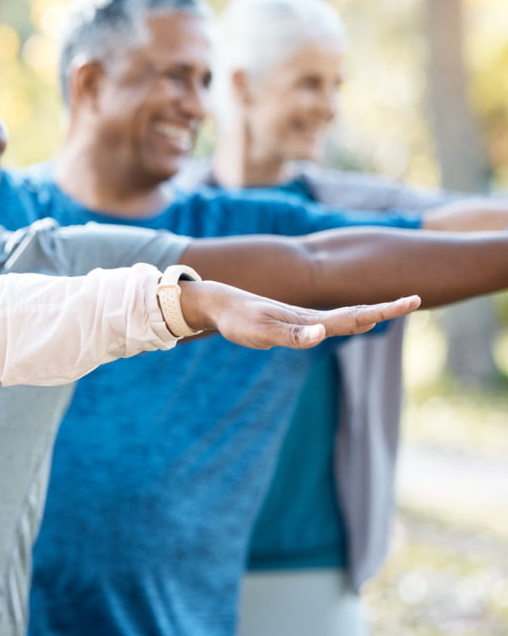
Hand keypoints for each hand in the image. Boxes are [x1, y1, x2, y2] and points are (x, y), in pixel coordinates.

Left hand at [178, 280, 420, 349]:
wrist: (219, 305)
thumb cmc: (239, 320)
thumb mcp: (263, 332)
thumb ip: (293, 335)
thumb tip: (322, 334)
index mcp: (309, 320)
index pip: (354, 316)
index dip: (383, 310)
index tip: (412, 300)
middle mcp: (311, 318)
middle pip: (355, 314)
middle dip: (384, 310)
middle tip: (414, 300)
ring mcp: (303, 319)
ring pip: (344, 317)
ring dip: (370, 314)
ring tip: (393, 310)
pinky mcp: (293, 323)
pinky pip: (328, 321)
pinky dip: (349, 320)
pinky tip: (356, 320)